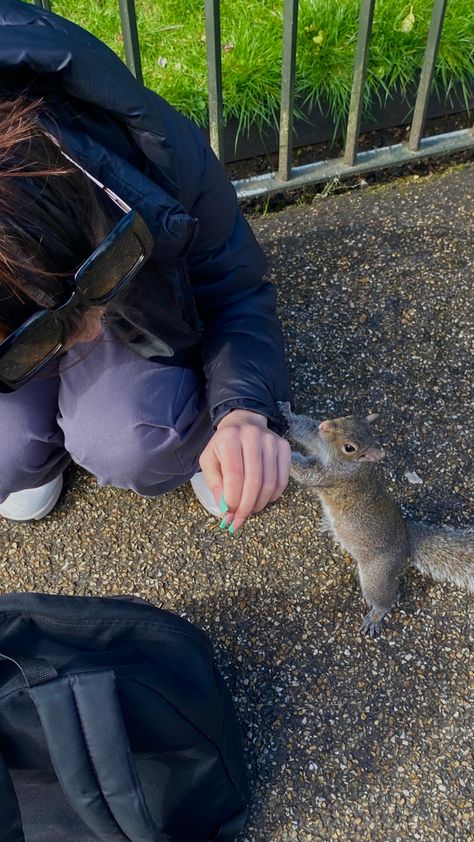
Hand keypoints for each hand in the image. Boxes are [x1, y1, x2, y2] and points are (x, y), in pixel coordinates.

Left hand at [198, 409, 290, 530]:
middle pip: (254, 481)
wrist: (245, 422)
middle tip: (239, 520)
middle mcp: (253, 436)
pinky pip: (282, 480)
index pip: (234, 475)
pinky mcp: (285, 448)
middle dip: (246, 506)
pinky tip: (262, 500)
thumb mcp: (209, 459)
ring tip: (249, 511)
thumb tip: (225, 506)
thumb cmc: (224, 445)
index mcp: (230, 438)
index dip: (233, 498)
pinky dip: (273, 496)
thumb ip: (213, 482)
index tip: (228, 514)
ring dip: (259, 504)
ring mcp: (272, 441)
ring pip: (270, 483)